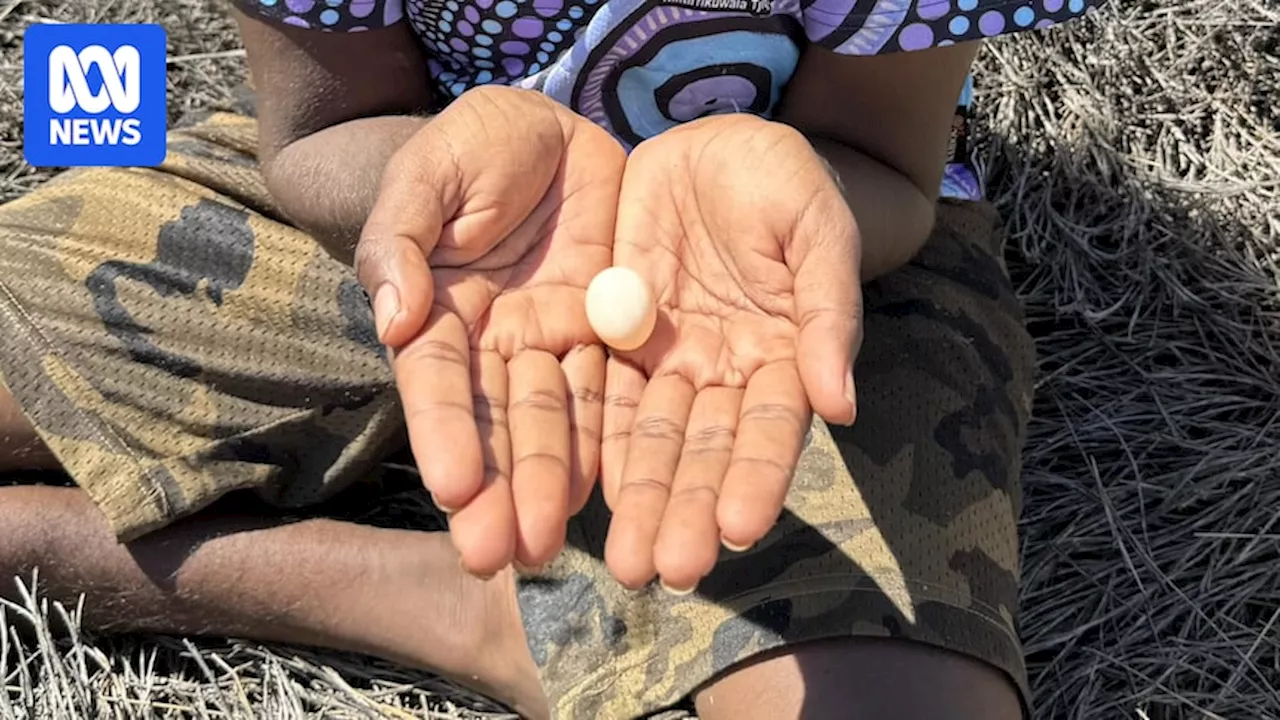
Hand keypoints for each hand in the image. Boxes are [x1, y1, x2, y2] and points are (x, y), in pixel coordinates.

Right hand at [356, 86, 625, 575]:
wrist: (552, 126)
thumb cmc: (475, 142)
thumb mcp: (429, 172)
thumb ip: (401, 237)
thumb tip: (393, 319)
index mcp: (441, 310)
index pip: (440, 381)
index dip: (445, 433)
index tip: (454, 489)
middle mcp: (494, 341)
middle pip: (495, 421)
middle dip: (496, 487)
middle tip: (501, 554)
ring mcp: (552, 341)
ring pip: (552, 420)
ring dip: (546, 483)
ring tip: (547, 543)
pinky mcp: (608, 332)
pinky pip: (611, 391)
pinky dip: (605, 441)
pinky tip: (602, 492)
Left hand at [600, 114, 862, 590]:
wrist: (714, 146)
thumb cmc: (785, 182)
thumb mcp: (816, 228)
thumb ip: (826, 311)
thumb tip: (843, 405)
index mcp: (783, 356)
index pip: (771, 429)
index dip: (756, 477)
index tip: (738, 530)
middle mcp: (725, 374)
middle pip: (704, 451)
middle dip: (685, 509)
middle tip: (665, 570)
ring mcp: (670, 360)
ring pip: (649, 438)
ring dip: (638, 499)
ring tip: (623, 564)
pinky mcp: (616, 337)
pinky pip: (599, 393)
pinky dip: (591, 442)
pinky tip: (579, 493)